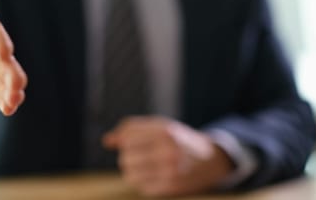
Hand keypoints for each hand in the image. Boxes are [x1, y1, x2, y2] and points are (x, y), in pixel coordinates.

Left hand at [103, 116, 233, 196]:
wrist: (208, 159)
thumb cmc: (176, 140)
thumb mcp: (158, 126)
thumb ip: (130, 130)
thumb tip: (106, 141)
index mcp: (165, 131)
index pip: (127, 137)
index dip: (123, 140)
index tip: (130, 141)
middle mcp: (169, 150)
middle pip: (125, 157)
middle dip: (128, 156)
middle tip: (140, 154)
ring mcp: (171, 171)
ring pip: (130, 174)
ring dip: (132, 170)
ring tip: (145, 165)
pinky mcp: (170, 187)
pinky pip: (141, 186)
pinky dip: (142, 181)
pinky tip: (153, 175)